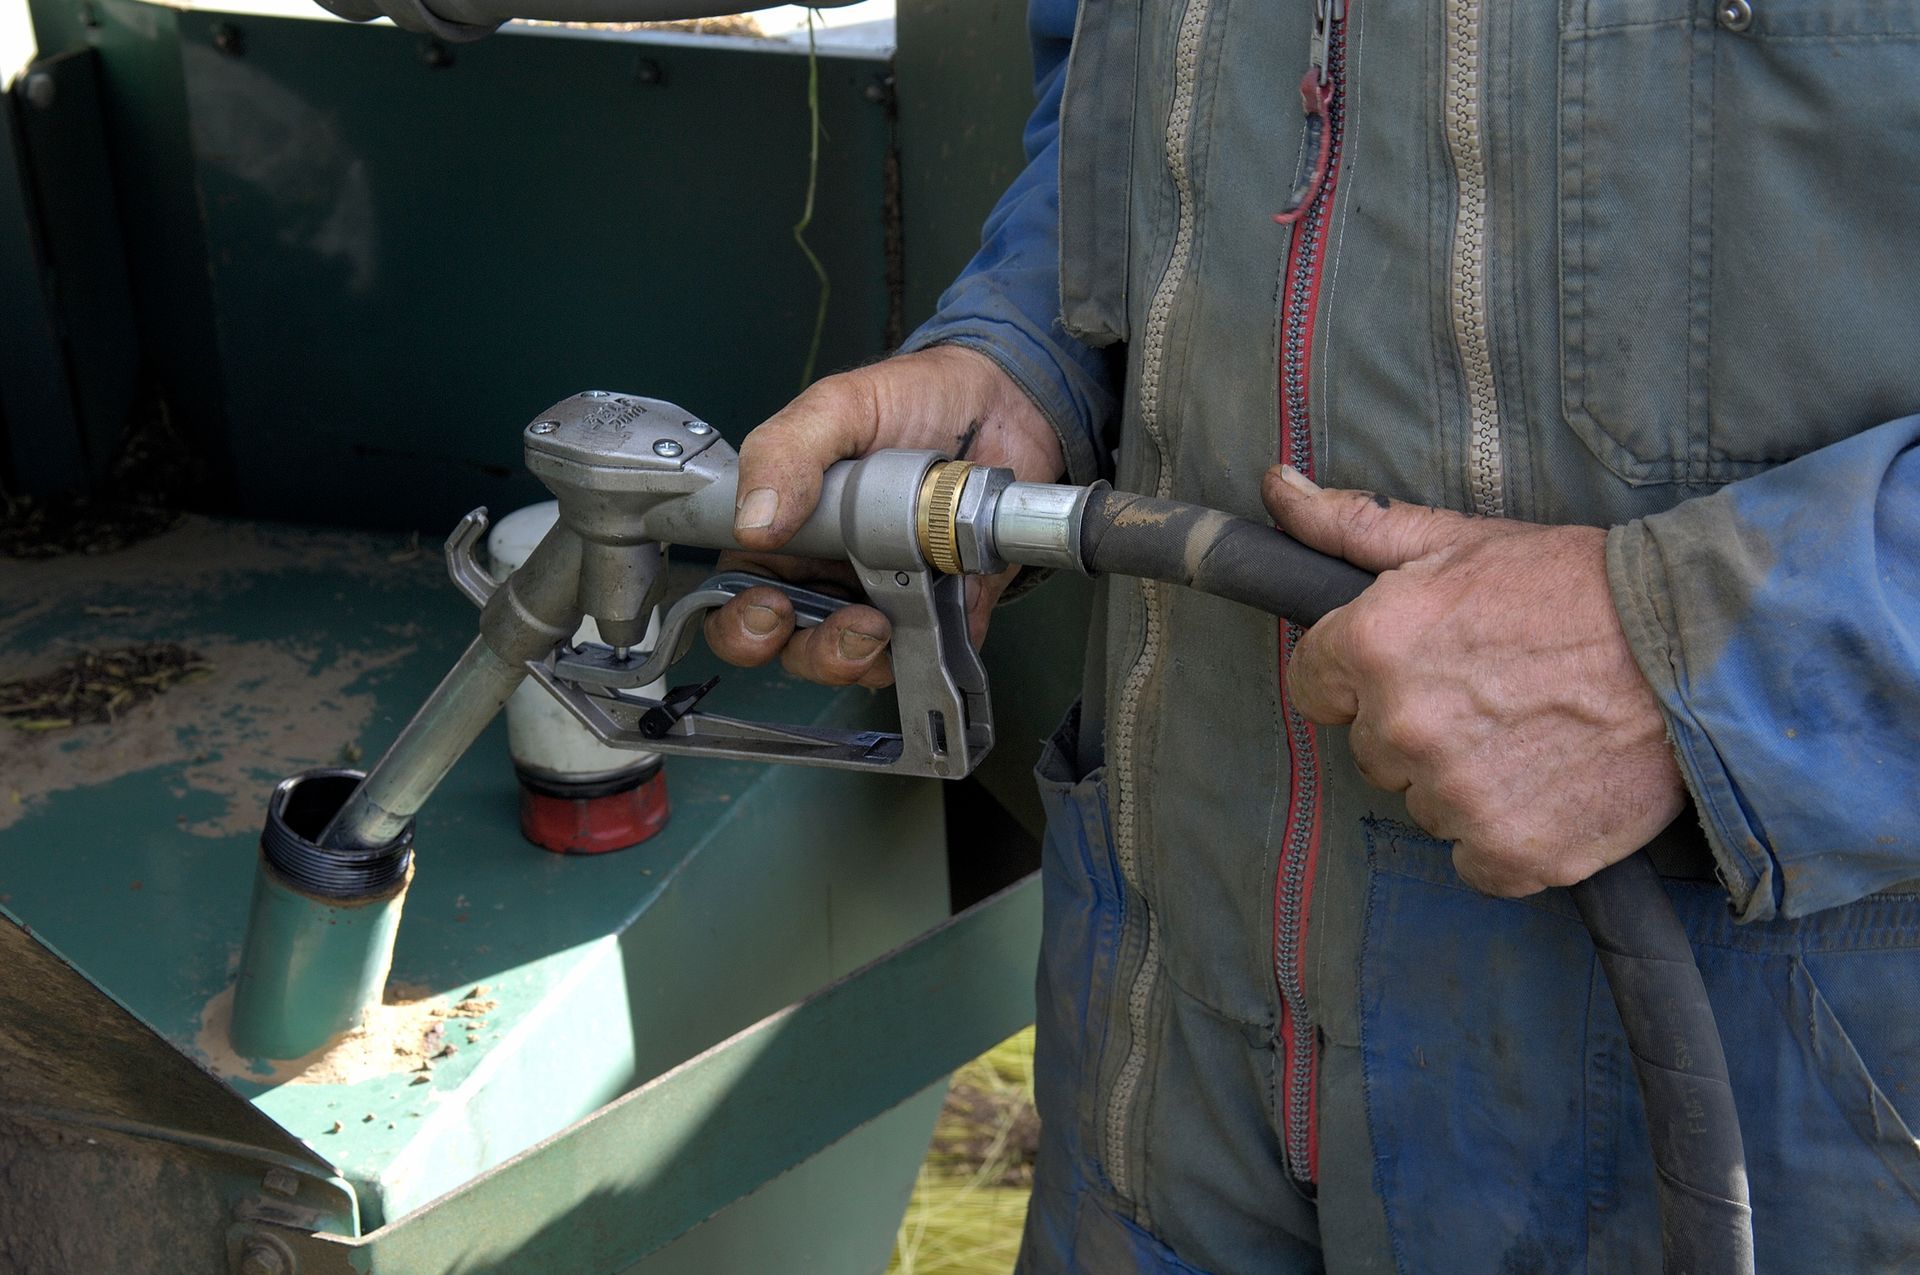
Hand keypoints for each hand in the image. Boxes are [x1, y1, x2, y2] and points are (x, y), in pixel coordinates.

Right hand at [703, 345, 1063, 686]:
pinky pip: (928, 655)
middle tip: (826, 624)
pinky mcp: (944, 610)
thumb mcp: (838, 407)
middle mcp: (827, 573)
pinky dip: (928, 653)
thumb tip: (755, 522)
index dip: (740, 621)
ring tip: (879, 624)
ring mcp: (885, 596)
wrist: (1005, 400)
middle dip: (803, 650)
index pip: (737, 596)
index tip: (768, 608)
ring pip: (853, 661)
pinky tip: (937, 619)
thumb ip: (786, 452)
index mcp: (786, 530)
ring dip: (855, 659)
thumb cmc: (911, 399)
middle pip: (790, 643)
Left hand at [1261, 465, 1684, 896]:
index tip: (1414, 664)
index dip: (1357, 675)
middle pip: (1370, 748)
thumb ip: (1351, 524)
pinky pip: (1474, 858)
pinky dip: (1505, 833)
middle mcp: (1403, 728)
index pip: (1312, 686)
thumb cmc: (1573, 586)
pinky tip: (1550, 785)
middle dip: (1415, 724)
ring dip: (1461, 780)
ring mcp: (1456, 797)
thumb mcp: (1458, 540)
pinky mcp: (1511, 853)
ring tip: (1532, 731)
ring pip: (1423, 802)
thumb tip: (1277, 487)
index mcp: (1374, 646)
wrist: (1697, 649)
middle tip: (1492, 690)